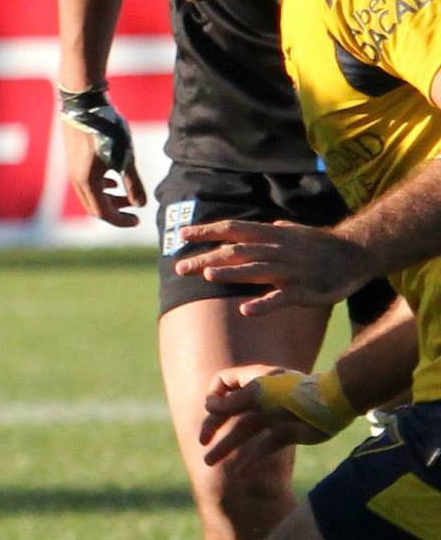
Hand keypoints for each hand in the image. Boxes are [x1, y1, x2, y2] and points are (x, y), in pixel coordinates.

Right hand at [59, 90, 144, 226]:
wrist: (83, 105)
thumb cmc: (106, 130)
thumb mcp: (125, 157)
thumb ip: (133, 183)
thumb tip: (141, 204)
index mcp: (87, 183)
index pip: (103, 213)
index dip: (121, 220)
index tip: (138, 220)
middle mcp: (76, 180)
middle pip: (94, 207)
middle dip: (116, 211)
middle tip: (134, 209)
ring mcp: (73, 170)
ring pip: (90, 195)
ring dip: (109, 199)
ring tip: (126, 193)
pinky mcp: (74, 160)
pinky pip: (86, 183)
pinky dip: (101, 187)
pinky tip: (113, 179)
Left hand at [172, 219, 378, 314]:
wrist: (360, 253)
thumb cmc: (323, 245)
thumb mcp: (295, 233)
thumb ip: (274, 232)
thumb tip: (258, 229)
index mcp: (272, 236)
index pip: (233, 229)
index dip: (207, 231)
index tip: (181, 235)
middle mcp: (277, 250)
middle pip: (236, 252)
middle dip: (207, 258)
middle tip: (180, 268)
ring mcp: (291, 270)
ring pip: (256, 270)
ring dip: (231, 273)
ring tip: (208, 276)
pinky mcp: (305, 290)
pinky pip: (281, 298)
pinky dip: (263, 304)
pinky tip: (245, 310)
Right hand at [198, 364, 334, 467]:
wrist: (331, 406)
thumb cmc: (293, 393)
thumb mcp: (258, 393)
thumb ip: (231, 402)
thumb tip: (208, 407)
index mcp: (253, 381)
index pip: (223, 382)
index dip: (214, 395)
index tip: (214, 408)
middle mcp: (260, 398)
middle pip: (228, 412)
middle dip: (213, 426)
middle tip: (202, 442)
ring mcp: (271, 417)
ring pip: (241, 433)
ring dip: (225, 447)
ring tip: (208, 462)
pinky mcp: (283, 435)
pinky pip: (262, 449)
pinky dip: (251, 461)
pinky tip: (241, 475)